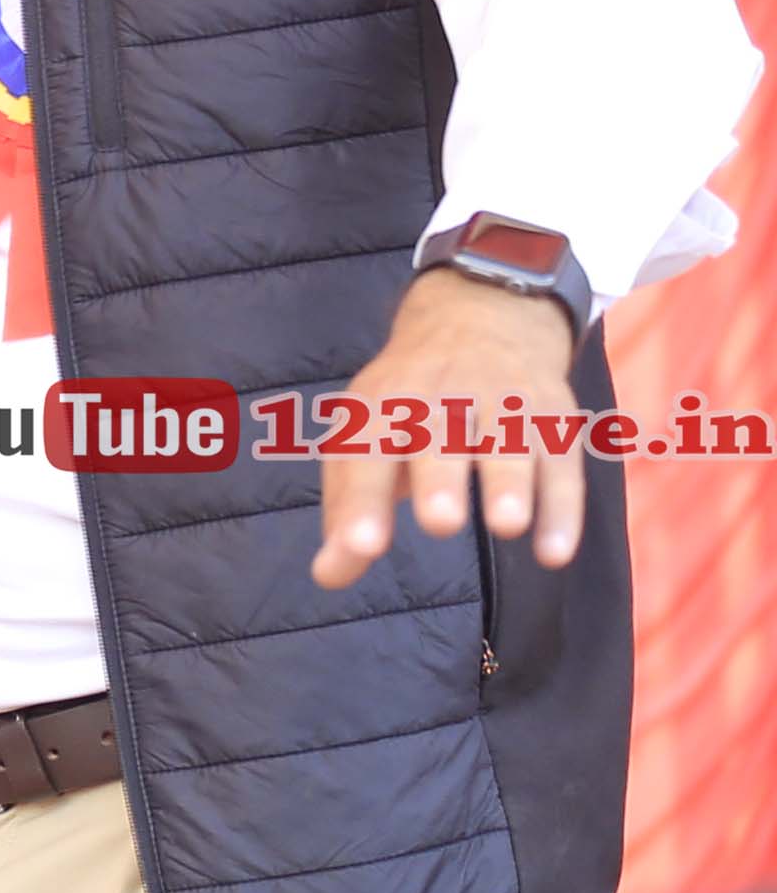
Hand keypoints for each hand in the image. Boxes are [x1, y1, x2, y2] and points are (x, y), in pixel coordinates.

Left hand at [313, 262, 598, 586]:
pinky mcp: (553, 419)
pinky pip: (561, 463)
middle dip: (440, 479)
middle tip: (439, 522)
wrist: (480, 317)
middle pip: (440, 439)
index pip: (365, 454)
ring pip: (508, 443)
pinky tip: (554, 552)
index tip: (361, 547)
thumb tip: (330, 575)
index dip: (360, 501)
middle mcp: (440, 401)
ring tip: (506, 525)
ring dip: (508, 484)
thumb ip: (349, 510)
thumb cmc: (408, 404)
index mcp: (380, 408)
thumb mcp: (365, 438)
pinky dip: (561, 508)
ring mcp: (502, 405)